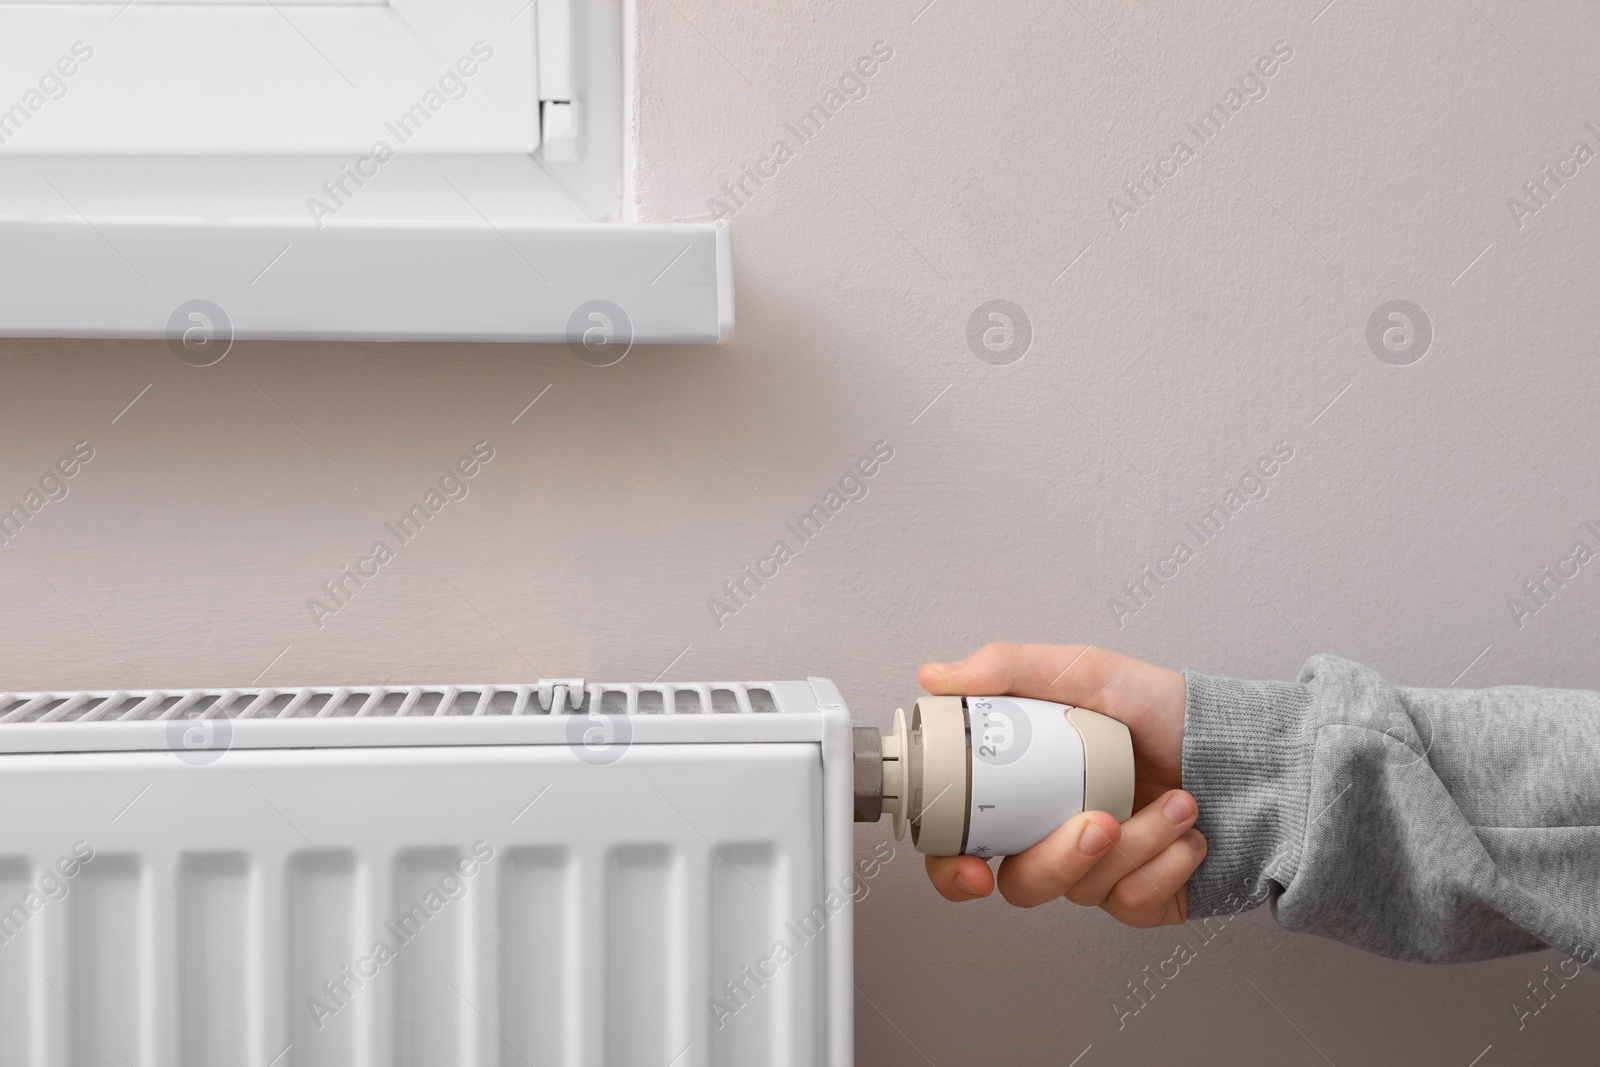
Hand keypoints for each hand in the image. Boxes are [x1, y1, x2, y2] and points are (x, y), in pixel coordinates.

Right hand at [918, 642, 1205, 926]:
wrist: (1244, 749)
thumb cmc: (1163, 711)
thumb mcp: (1088, 672)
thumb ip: (1011, 669)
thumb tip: (936, 676)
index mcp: (1023, 790)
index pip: (962, 844)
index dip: (952, 868)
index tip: (971, 871)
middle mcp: (1053, 836)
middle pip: (1021, 883)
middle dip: (1060, 859)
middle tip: (1101, 822)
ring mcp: (1098, 873)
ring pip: (1084, 890)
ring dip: (1136, 845)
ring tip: (1176, 802)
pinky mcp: (1142, 900)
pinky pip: (1134, 903)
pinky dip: (1165, 865)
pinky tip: (1188, 833)